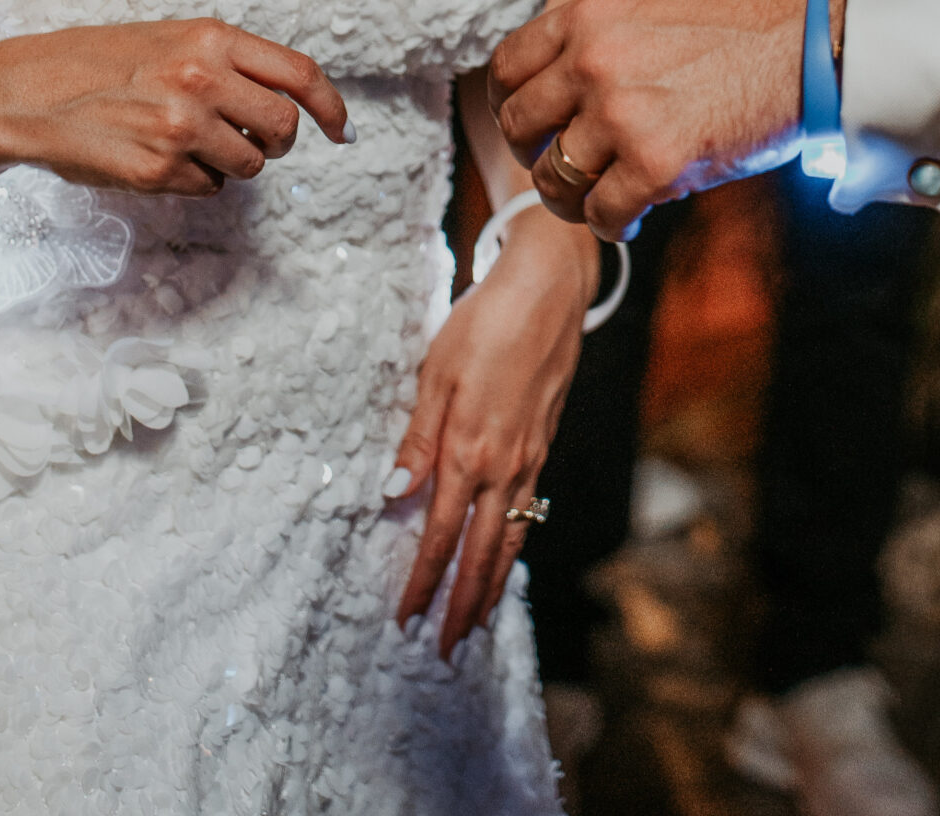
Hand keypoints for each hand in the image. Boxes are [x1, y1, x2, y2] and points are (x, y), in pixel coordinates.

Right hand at [0, 19, 349, 244]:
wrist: (28, 92)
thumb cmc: (102, 62)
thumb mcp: (172, 39)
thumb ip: (230, 62)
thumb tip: (290, 98)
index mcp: (211, 39)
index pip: (301, 73)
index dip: (331, 106)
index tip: (341, 129)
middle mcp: (202, 80)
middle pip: (284, 128)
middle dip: (278, 142)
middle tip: (254, 140)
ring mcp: (181, 128)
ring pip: (250, 164)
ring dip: (232, 162)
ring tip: (187, 141)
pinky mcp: (156, 171)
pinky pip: (209, 188)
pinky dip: (194, 181)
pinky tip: (157, 157)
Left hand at [393, 204, 596, 654]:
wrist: (548, 289)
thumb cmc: (484, 322)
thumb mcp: (436, 373)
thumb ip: (417, 439)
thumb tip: (392, 496)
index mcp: (469, 449)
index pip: (439, 535)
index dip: (423, 581)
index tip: (406, 617)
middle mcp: (504, 464)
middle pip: (482, 553)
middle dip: (462, 605)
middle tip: (446, 651)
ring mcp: (530, 457)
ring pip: (511, 538)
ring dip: (492, 585)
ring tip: (477, 622)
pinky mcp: (543, 443)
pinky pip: (527, 511)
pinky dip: (514, 545)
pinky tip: (505, 554)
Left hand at [490, 0, 821, 240]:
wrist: (806, 47)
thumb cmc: (738, 28)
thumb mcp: (648, 7)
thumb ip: (598, 40)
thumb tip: (559, 89)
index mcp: (588, 17)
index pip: (506, 67)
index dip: (509, 104)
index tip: (530, 125)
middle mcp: (592, 62)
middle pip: (518, 128)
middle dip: (535, 155)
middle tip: (564, 166)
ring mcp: (620, 114)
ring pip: (554, 178)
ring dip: (573, 199)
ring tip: (600, 198)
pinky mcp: (656, 163)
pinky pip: (603, 215)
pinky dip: (614, 224)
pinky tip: (634, 216)